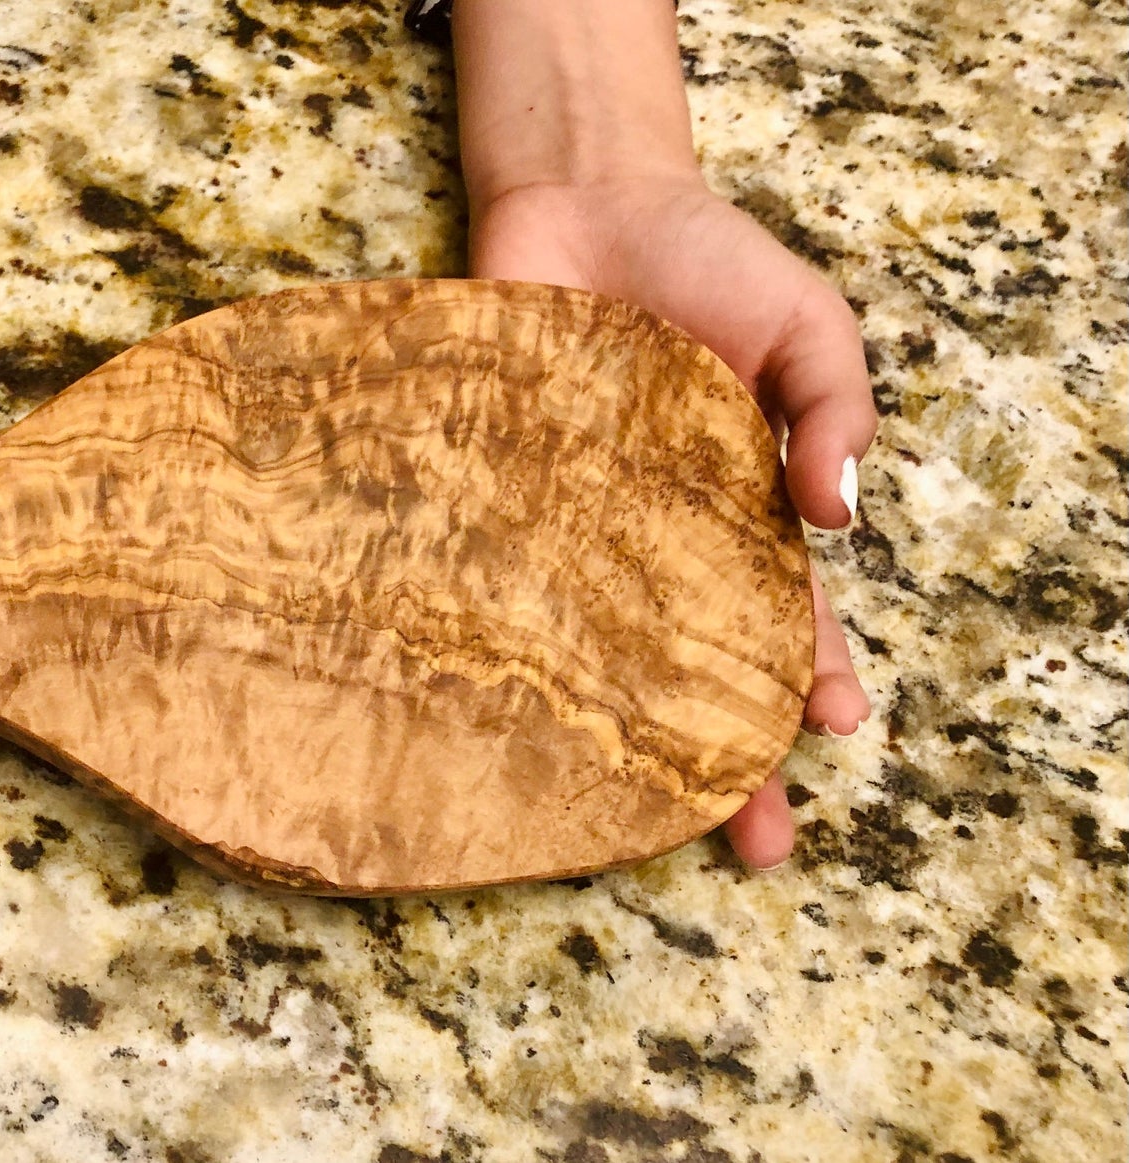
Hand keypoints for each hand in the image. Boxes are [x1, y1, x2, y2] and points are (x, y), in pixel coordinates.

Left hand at [469, 176, 877, 868]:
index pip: (779, 619)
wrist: (584, 197)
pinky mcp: (488, 494)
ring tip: (620, 805)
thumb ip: (829, 412)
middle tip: (746, 838)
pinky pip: (493, 573)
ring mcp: (564, 525)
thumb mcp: (805, 328)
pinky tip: (490, 697)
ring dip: (606, 728)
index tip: (824, 736)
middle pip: (685, 663)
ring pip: (585, 646)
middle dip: (720, 750)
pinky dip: (490, 634)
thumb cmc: (705, 263)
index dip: (802, 680)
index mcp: (733, 513)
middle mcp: (647, 540)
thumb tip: (838, 514)